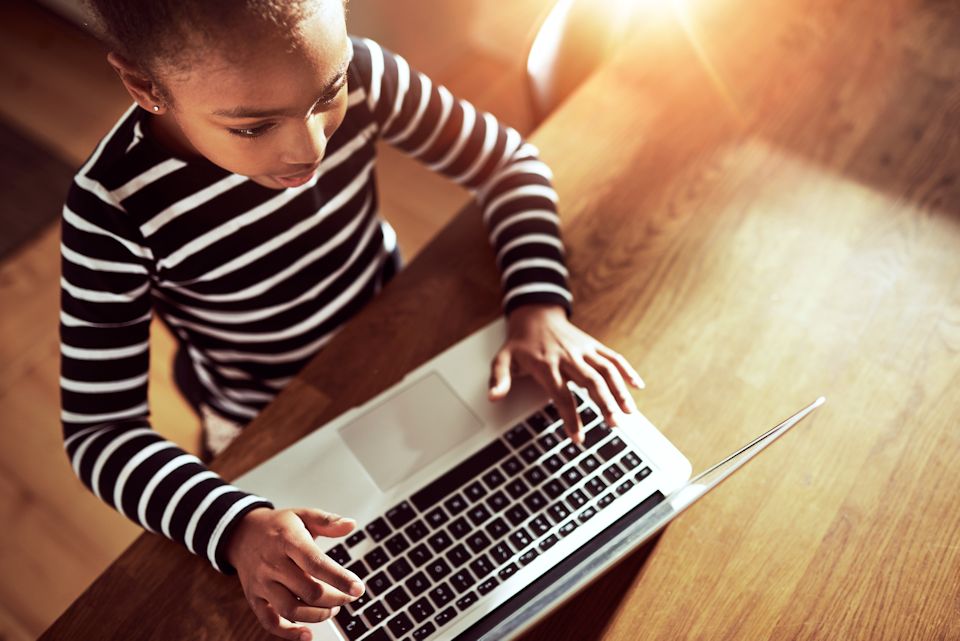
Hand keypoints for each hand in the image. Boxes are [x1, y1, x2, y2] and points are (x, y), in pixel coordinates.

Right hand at [226, 507, 364, 640]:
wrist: (242, 534)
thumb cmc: (277, 526)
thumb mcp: (302, 514)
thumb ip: (328, 521)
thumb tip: (351, 525)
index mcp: (288, 540)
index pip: (316, 563)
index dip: (339, 578)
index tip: (358, 588)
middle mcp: (273, 564)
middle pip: (308, 591)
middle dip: (335, 598)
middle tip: (348, 596)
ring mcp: (262, 583)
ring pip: (291, 610)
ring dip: (318, 615)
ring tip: (333, 608)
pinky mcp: (254, 598)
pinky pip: (270, 622)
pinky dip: (289, 633)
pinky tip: (307, 633)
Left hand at [488, 304, 644, 442]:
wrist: (535, 314)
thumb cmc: (520, 343)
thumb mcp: (502, 358)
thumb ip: (499, 378)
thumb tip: (493, 397)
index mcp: (546, 364)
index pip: (561, 395)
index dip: (570, 417)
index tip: (578, 437)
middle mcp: (568, 357)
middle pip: (590, 382)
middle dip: (604, 404)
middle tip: (614, 425)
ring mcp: (584, 350)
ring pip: (606, 370)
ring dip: (619, 391)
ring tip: (629, 413)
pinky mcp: (593, 345)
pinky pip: (613, 357)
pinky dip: (627, 370)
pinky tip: (638, 386)